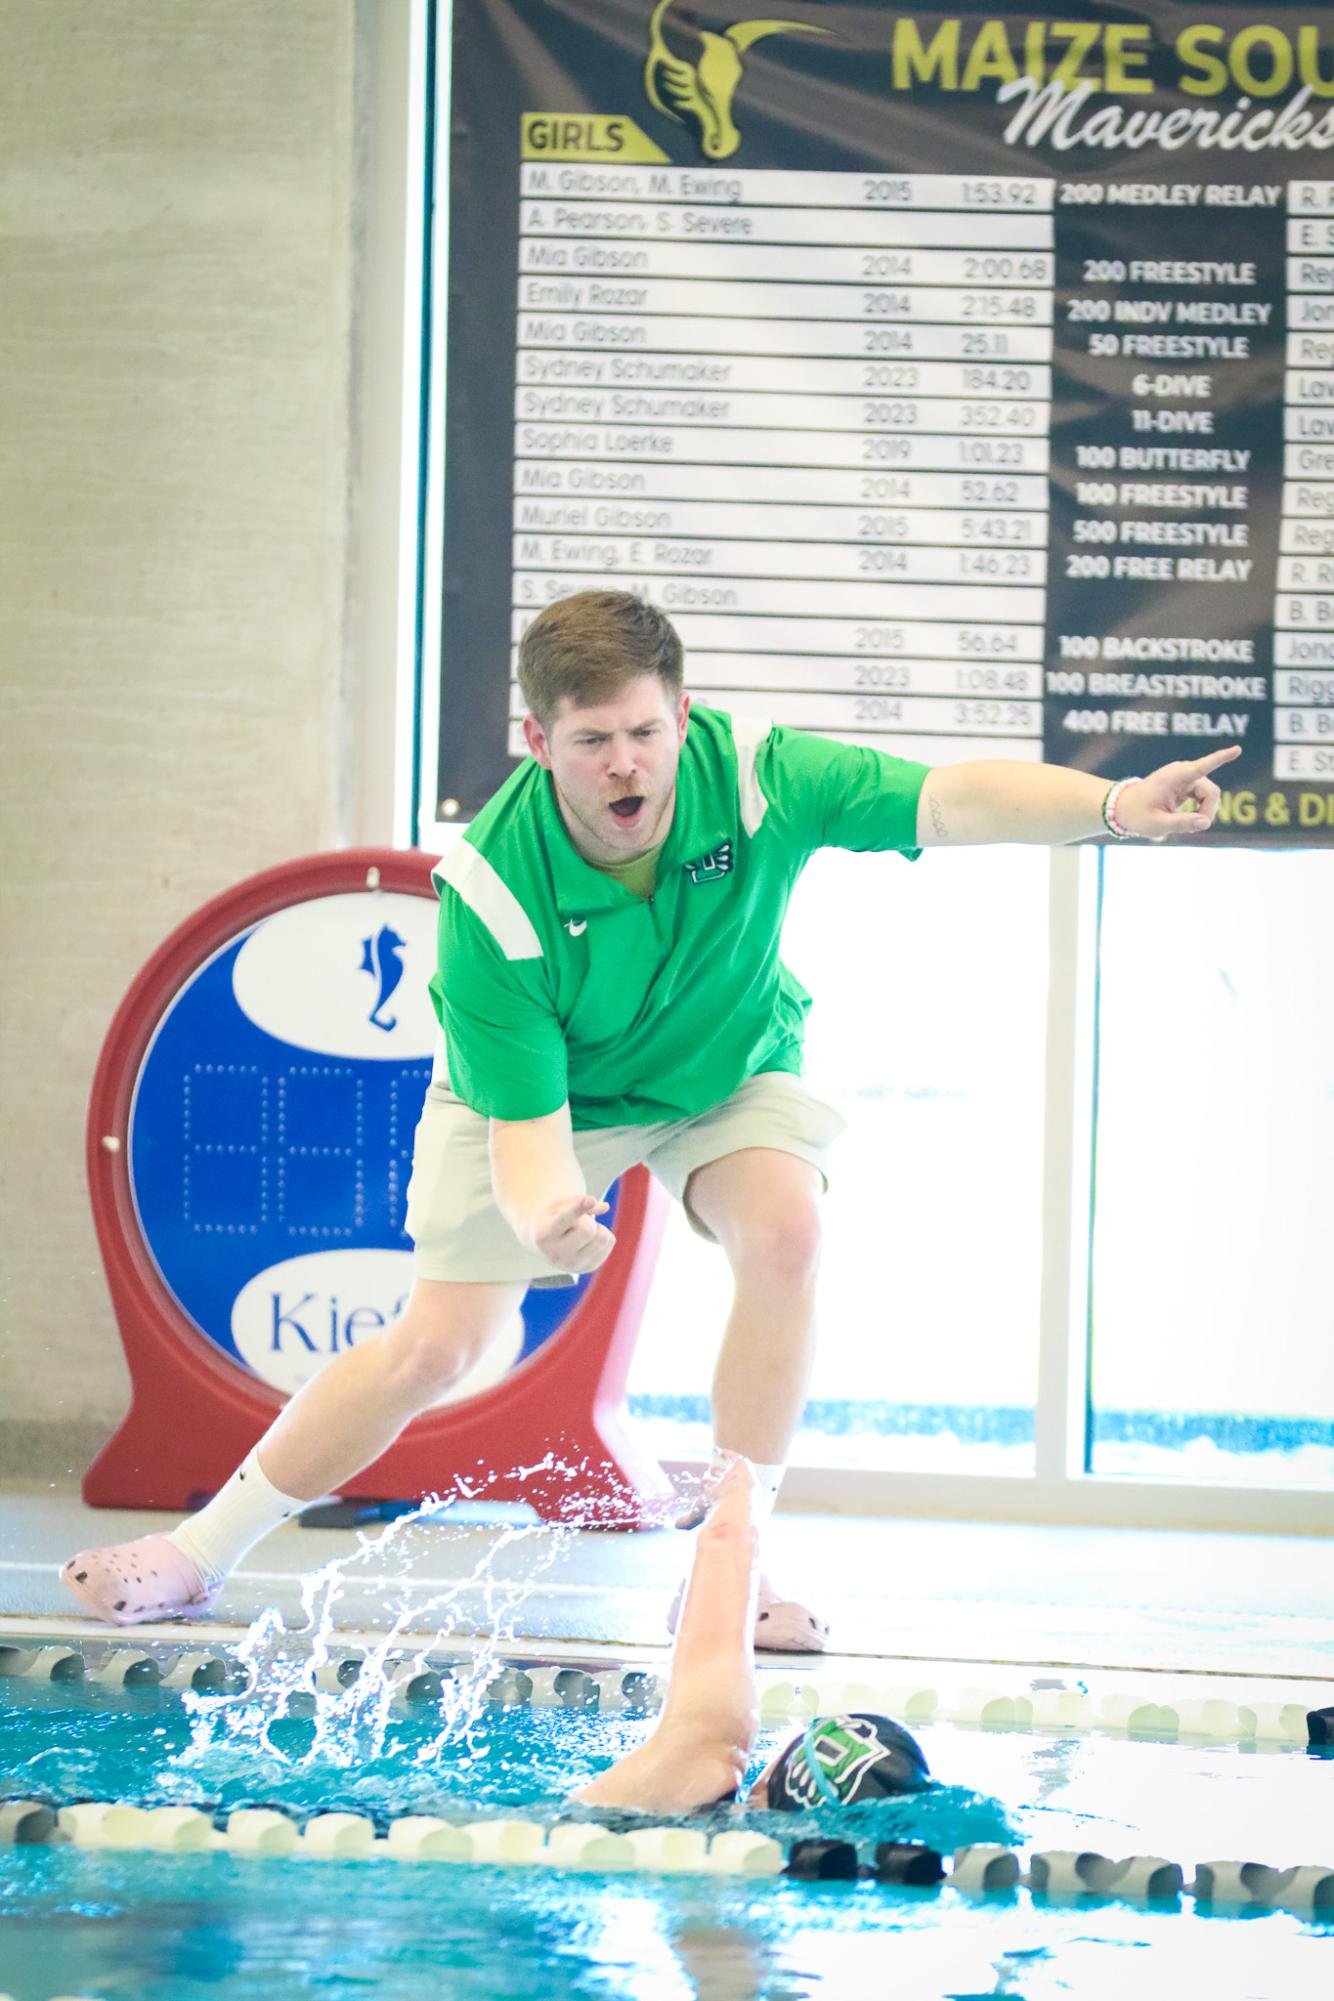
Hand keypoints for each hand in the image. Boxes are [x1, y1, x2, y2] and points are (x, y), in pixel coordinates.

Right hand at [527, 1193, 614, 1273]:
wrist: (543, 1242)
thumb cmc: (551, 1217)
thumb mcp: (558, 1204)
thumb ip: (578, 1200)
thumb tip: (604, 1207)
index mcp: (544, 1235)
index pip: (565, 1219)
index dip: (577, 1208)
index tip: (590, 1200)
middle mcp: (556, 1255)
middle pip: (588, 1229)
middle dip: (585, 1219)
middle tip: (574, 1221)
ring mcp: (573, 1265)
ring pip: (602, 1236)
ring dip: (596, 1227)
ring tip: (580, 1230)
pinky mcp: (588, 1267)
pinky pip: (610, 1242)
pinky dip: (602, 1234)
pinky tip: (586, 1239)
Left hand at [1117, 746, 1241, 838]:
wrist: (1123, 807)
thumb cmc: (1137, 814)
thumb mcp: (1158, 824)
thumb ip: (1182, 823)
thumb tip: (1206, 823)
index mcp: (1174, 777)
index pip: (1202, 767)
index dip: (1221, 759)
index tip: (1237, 749)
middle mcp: (1183, 772)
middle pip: (1212, 792)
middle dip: (1208, 811)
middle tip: (1193, 829)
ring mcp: (1186, 777)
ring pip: (1210, 796)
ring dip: (1203, 812)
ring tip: (1185, 824)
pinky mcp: (1187, 784)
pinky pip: (1204, 798)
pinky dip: (1199, 810)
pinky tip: (1187, 818)